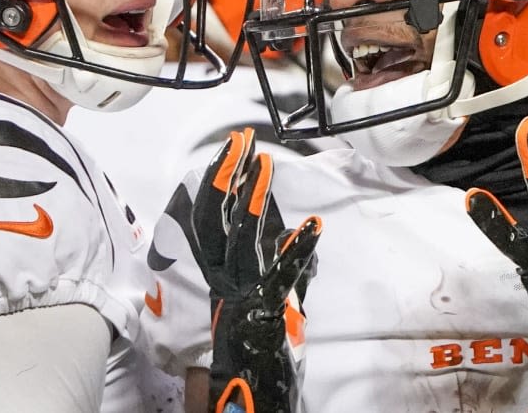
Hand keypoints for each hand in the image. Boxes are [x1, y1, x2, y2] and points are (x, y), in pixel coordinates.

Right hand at [193, 129, 320, 412]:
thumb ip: (273, 258)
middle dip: (224, 175)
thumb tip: (283, 227)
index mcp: (222, 271)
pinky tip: (314, 225)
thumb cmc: (263, 340)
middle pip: (213, 219)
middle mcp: (225, 278)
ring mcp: (243, 294)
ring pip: (239, 240)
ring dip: (252, 199)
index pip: (213, 215)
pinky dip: (298, 250)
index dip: (221, 177)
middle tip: (240, 140)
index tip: (235, 144)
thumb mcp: (267, 290)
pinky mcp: (267, 311)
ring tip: (263, 164)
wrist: (253, 391)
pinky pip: (282, 276)